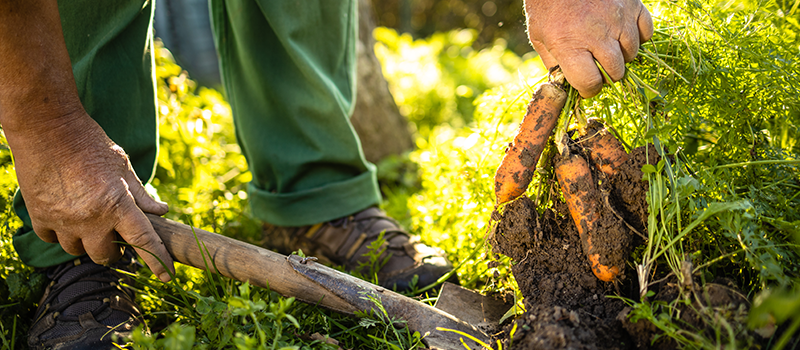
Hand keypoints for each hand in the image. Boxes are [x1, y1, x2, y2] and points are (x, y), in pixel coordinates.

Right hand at [8, 111, 174, 281]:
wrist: (48, 128)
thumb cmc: (91, 144)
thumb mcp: (123, 166)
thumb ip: (141, 194)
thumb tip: (161, 212)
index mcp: (117, 204)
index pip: (144, 241)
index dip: (157, 261)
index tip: (167, 275)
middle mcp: (91, 218)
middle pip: (106, 256)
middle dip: (115, 252)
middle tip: (118, 240)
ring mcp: (63, 220)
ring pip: (78, 251)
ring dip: (87, 243)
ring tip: (91, 224)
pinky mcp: (40, 216)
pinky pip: (52, 239)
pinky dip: (62, 234)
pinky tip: (67, 219)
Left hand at [525, 0, 653, 97]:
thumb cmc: (547, 5)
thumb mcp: (539, 36)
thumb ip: (553, 63)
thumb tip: (567, 84)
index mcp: (570, 44)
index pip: (590, 83)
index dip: (588, 89)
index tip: (586, 86)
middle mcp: (597, 34)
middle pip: (616, 72)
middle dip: (606, 75)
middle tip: (597, 67)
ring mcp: (618, 19)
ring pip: (632, 54)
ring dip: (621, 57)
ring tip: (607, 48)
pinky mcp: (633, 5)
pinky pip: (646, 32)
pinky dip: (637, 37)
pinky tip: (622, 34)